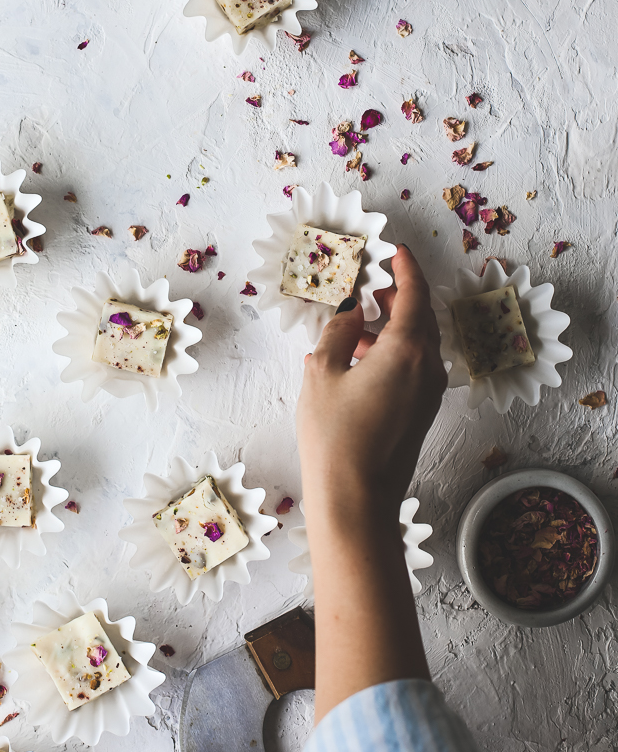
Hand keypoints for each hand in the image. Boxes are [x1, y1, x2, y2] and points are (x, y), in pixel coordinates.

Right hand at [296, 245, 446, 509]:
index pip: (415, 293)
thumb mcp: (322, 373)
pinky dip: (392, 351)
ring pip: (417, 343)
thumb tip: (349, 312)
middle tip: (369, 284)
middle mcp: (428, 367)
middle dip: (397, 296)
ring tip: (354, 323)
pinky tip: (358, 357)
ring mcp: (429, 392)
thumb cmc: (335, 436)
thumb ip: (336, 332)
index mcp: (408, 349)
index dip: (405, 267)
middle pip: (420, 316)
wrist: (356, 501)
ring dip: (391, 326)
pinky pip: (413, 366)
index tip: (395, 250)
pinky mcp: (422, 411)